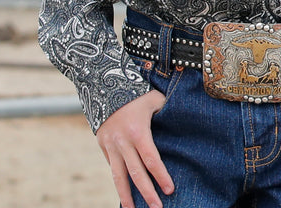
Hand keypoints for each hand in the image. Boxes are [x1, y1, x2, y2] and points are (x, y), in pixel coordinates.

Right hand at [96, 89, 173, 207]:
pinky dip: (119, 180)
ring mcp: (110, 145)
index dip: (161, 176)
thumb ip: (165, 112)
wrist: (103, 84)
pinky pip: (112, 166)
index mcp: (138, 131)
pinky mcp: (103, 145)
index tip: (170, 190)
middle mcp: (123, 142)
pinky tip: (125, 191)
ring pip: (118, 176)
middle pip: (136, 174)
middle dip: (147, 193)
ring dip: (126, 196)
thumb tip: (177, 120)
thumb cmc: (135, 92)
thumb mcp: (153, 99)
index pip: (151, 160)